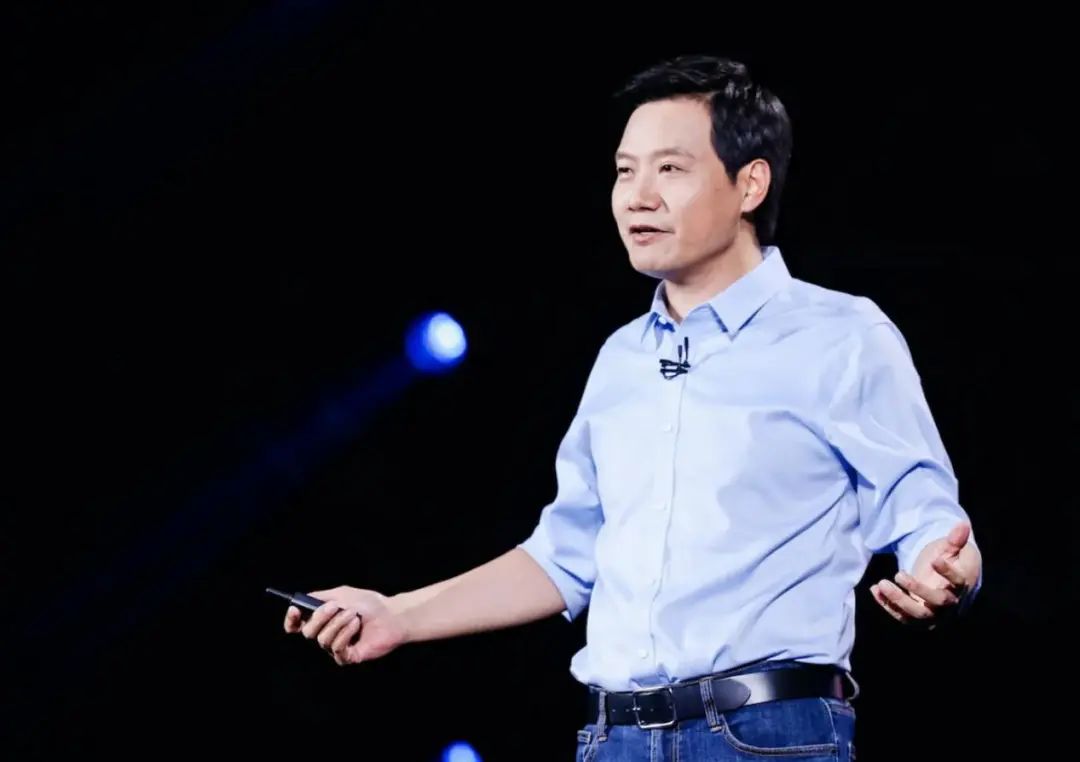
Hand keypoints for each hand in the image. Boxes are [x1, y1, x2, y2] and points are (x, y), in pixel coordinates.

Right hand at [283, 586, 408, 665]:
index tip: (294, 610)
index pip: (298, 626)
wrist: (391, 615)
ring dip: (338, 624)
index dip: (291, 620)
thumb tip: (300, 601)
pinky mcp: (348, 657)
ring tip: (354, 616)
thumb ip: (319, 597)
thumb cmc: (369, 604)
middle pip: (308, 633)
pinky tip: (357, 626)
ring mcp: (337, 647)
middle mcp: (327, 635)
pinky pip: (336, 649)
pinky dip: (345, 634)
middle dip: (320, 617)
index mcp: (323, 620)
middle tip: (335, 607)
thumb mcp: (342, 593)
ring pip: (322, 640)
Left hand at [870, 522, 980, 629]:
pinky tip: (875, 590)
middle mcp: (949, 604)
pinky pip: (902, 617)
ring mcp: (933, 614)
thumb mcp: (953, 550)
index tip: (935, 560)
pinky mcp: (917, 619)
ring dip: (898, 600)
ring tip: (881, 584)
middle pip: (937, 602)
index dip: (948, 572)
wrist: (946, 585)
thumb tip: (962, 523)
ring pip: (917, 614)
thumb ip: (956, 539)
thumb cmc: (951, 564)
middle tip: (898, 574)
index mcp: (962, 586)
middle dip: (917, 589)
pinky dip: (887, 605)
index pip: (958, 582)